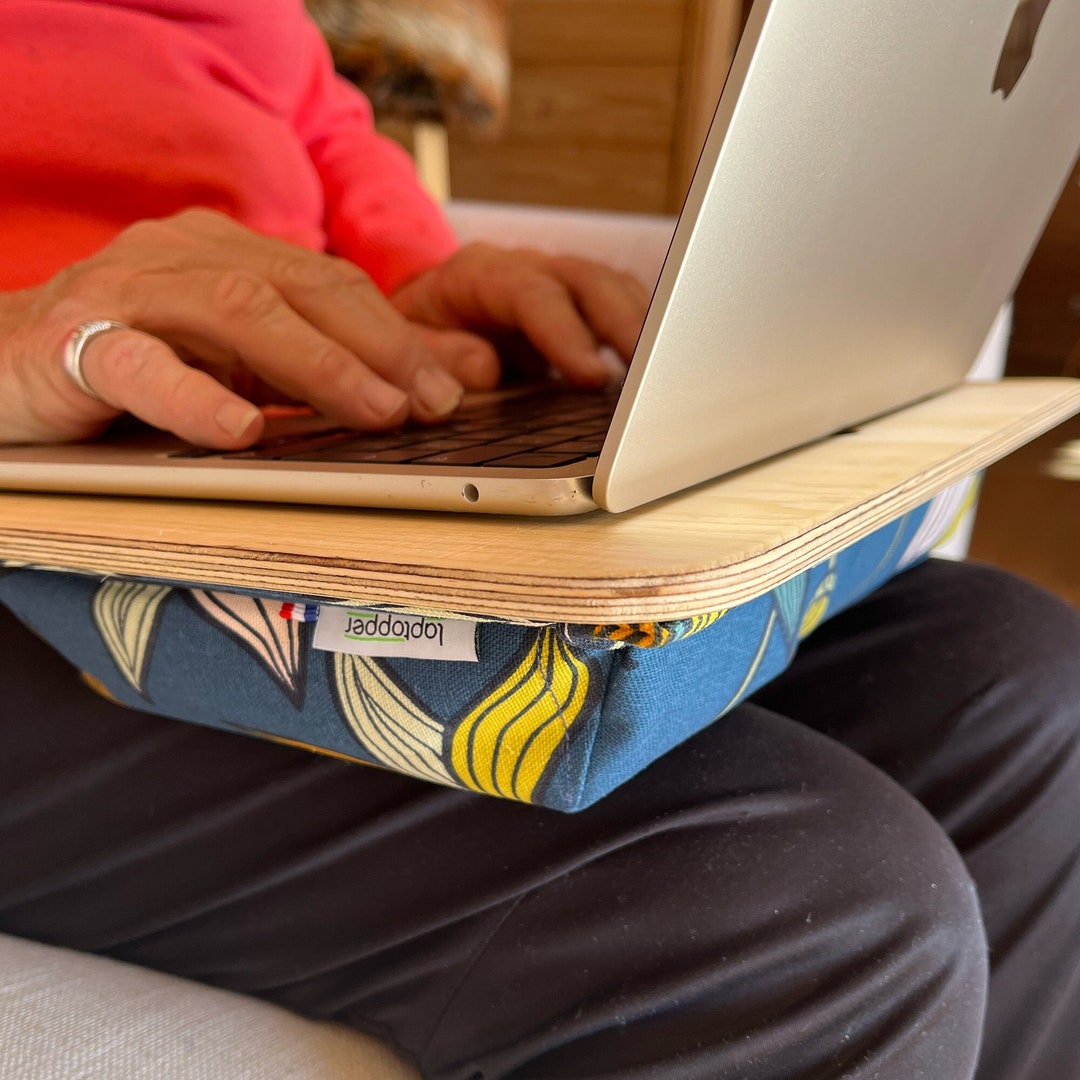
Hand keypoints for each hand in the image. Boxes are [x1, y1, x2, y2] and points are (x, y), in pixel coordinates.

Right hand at [0, 209, 489, 446]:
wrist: (0, 369)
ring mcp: (126, 293)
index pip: (331, 284)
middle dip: (380, 346)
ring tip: (376, 411)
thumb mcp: (239, 367)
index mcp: (227, 255)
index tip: (459, 384)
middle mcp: (182, 257)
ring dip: (317, 365)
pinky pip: (139, 363)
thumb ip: (320, 372)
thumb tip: (432, 388)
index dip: (400, 333)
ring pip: (234, 310)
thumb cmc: (134, 369)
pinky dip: (196, 396)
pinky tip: (243, 429)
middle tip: (435, 403)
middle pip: (300, 287)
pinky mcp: (72, 344)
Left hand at [392, 242, 650, 387]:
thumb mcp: (408, 346)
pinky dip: (642, 331)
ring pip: (611, 288)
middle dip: (622, 323)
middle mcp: (524, 270)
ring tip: (666, 368)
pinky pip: (619, 307)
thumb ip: (437, 355)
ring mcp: (555, 286)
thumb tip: (484, 368)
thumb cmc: (414, 335)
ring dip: (642, 325)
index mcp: (477, 275)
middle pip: (585, 280)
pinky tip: (659, 363)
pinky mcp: (576, 310)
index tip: (591, 375)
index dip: (565, 333)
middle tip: (648, 370)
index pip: (530, 294)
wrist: (417, 318)